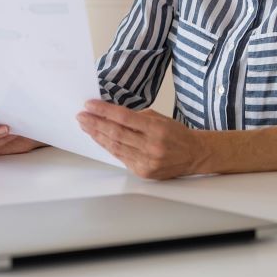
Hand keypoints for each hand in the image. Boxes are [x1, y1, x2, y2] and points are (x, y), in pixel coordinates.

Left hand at [77, 99, 202, 179]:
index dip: (104, 111)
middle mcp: (152, 146)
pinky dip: (108, 147)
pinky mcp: (143, 172)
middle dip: (95, 123)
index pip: (124, 117)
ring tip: (85, 126)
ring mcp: (147, 161)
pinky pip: (121, 157)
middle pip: (116, 133)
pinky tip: (99, 138)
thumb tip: (109, 113)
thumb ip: (135, 116)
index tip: (89, 105)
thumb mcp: (158, 118)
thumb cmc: (176, 134)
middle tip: (81, 116)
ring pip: (115, 146)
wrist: (195, 155)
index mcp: (157, 129)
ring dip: (97, 135)